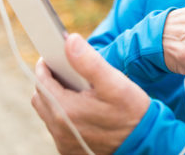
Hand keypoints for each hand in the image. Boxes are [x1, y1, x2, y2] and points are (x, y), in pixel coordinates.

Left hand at [31, 34, 149, 154]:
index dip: (44, 66)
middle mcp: (60, 129)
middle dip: (48, 82)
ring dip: (55, 98)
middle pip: (40, 99)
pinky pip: (57, 128)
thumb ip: (89, 62)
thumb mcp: (114, 83)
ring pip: (47, 114)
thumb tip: (70, 41)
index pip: (41, 83)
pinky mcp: (69, 149)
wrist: (144, 141)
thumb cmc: (131, 110)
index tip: (51, 56)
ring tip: (75, 88)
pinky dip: (63, 115)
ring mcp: (64, 142)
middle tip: (65, 71)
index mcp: (65, 110)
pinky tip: (81, 108)